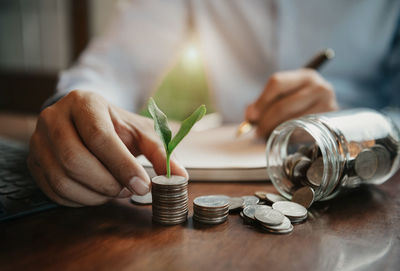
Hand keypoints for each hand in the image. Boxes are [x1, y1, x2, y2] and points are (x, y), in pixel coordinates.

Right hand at [28, 90, 187, 206]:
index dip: (122, 165)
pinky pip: (53, 191)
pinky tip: (97, 193)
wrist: (86, 120)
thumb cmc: (117, 125)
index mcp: (84, 103)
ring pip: (62, 179)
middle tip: (128, 190)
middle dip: (107, 183)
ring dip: (94, 195)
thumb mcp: (142, 131)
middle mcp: (54, 117)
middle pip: (74, 160)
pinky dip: (80, 200)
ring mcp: (38, 140)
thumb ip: (161, 151)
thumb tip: (180, 176)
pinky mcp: (34, 161)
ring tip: (115, 191)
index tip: (143, 185)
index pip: (99, 137)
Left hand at [246, 69, 337, 137]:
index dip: (261, 102)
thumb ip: (262, 103)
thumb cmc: (298, 101)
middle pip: (283, 105)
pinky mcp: (329, 124)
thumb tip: (250, 117)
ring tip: (267, 135)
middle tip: (257, 132)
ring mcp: (327, 106)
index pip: (277, 83)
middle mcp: (319, 87)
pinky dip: (288, 137)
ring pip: (291, 121)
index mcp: (305, 75)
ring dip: (275, 131)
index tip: (250, 117)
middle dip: (265, 121)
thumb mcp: (283, 95)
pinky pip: (301, 133)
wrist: (326, 109)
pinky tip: (283, 136)